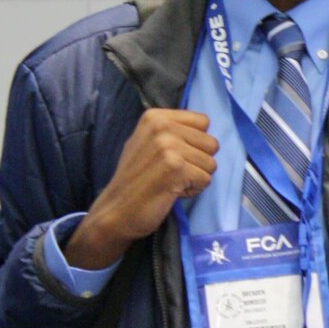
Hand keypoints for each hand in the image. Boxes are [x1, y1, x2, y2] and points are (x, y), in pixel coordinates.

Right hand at [64, 110, 218, 268]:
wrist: (116, 210)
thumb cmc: (135, 179)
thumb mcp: (147, 142)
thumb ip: (173, 131)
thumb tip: (204, 127)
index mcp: (155, 117)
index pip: (203, 121)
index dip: (196, 143)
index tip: (175, 155)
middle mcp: (162, 127)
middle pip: (211, 143)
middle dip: (198, 162)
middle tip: (172, 172)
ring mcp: (168, 147)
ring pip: (211, 163)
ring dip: (195, 177)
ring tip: (170, 181)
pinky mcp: (176, 168)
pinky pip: (206, 179)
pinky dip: (193, 190)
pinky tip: (171, 191)